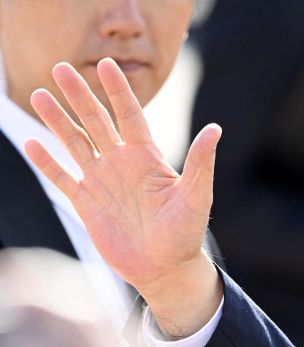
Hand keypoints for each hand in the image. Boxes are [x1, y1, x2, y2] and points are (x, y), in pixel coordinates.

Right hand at [24, 59, 222, 337]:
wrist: (166, 269)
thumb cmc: (186, 234)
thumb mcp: (197, 197)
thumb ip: (201, 163)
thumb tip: (216, 129)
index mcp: (148, 158)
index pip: (130, 116)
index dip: (119, 91)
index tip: (108, 64)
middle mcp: (122, 164)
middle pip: (97, 122)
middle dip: (80, 96)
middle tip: (61, 68)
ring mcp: (102, 182)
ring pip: (75, 143)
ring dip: (57, 121)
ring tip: (39, 95)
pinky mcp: (87, 204)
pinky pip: (62, 177)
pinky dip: (47, 162)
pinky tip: (33, 143)